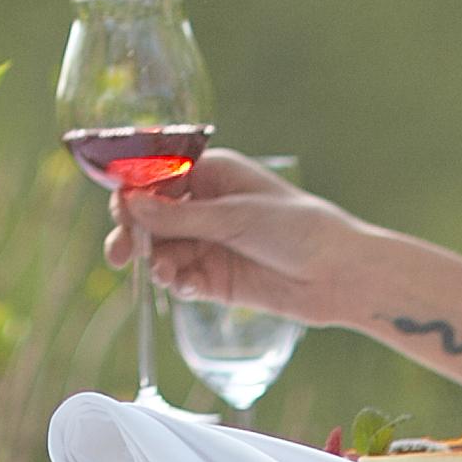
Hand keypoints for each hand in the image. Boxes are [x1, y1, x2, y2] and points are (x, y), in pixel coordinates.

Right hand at [113, 148, 375, 328]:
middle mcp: (206, 207)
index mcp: (211, 175)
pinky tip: (184, 286)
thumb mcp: (236, 217)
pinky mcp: (216, 279)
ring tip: (165, 273)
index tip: (120, 212)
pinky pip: (182, 279)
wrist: (341, 275)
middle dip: (134, 234)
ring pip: (162, 251)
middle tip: (120, 254)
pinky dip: (177, 283)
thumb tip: (130, 203)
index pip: (157, 179)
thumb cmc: (297, 228)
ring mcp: (210, 244)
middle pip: (151, 218)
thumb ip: (181, 215)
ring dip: (157, 262)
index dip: (133, 193)